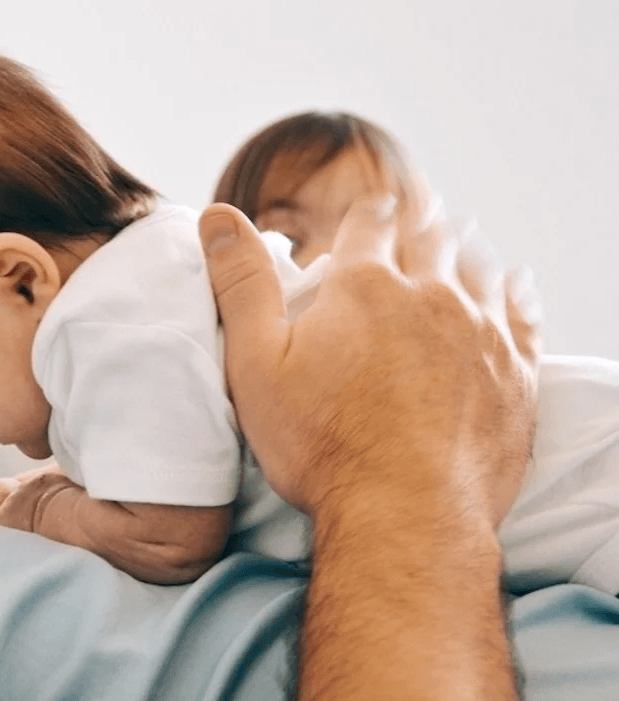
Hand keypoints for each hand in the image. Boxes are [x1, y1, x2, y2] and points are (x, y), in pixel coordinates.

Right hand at [199, 195, 540, 700]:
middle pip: (429, 240)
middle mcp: (429, 297)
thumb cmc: (319, 443)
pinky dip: (514, 293)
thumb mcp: (257, 363)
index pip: (370, 225)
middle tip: (419, 211)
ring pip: (477, 271)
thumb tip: (216, 215)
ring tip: (458, 243)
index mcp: (364, 287)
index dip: (369, 213)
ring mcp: (479, 334)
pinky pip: (522, 315)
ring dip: (463, 252)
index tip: (373, 208)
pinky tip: (511, 288)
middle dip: (420, 224)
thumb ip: (241, 284)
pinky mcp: (515, 375)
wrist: (403, 513)